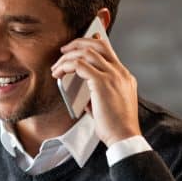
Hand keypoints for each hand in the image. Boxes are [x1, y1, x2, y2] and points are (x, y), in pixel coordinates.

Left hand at [51, 30, 141, 146]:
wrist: (124, 136)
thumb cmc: (116, 126)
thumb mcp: (110, 103)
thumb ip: (98, 91)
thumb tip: (82, 87)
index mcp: (124, 76)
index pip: (108, 50)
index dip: (91, 43)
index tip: (77, 46)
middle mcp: (120, 72)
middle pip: (98, 44)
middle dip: (78, 43)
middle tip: (64, 50)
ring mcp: (112, 76)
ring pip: (86, 52)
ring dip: (68, 57)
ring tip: (57, 67)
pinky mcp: (102, 83)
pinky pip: (79, 65)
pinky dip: (66, 66)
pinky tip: (58, 74)